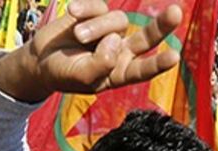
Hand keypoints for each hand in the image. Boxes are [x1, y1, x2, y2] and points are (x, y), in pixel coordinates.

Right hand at [0, 0, 181, 102]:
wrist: (41, 58)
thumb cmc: (63, 74)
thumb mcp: (81, 77)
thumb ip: (101, 64)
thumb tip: (117, 39)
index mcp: (121, 72)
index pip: (144, 69)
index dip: (158, 63)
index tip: (174, 57)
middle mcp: (122, 51)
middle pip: (148, 37)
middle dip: (162, 25)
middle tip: (176, 12)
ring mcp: (111, 31)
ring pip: (116, 21)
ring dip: (96, 27)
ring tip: (78, 36)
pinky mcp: (97, 13)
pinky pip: (100, 6)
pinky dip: (86, 8)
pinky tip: (72, 12)